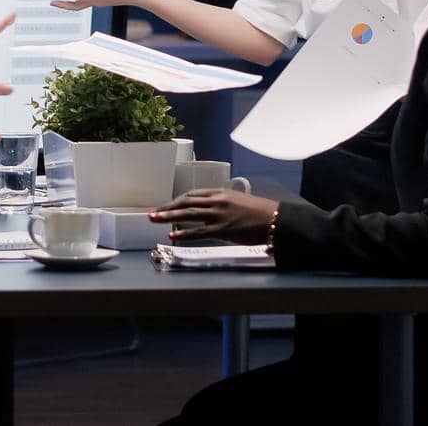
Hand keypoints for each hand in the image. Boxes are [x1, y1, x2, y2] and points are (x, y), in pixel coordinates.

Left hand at [150, 190, 278, 243]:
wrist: (275, 219)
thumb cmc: (260, 212)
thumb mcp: (238, 202)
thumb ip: (222, 205)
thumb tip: (211, 211)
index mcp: (221, 193)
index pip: (193, 194)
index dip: (177, 201)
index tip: (166, 206)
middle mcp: (217, 201)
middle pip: (186, 202)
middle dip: (167, 208)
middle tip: (152, 213)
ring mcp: (219, 215)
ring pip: (188, 214)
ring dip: (169, 217)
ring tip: (155, 220)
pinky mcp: (223, 229)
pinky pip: (199, 231)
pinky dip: (184, 233)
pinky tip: (173, 235)